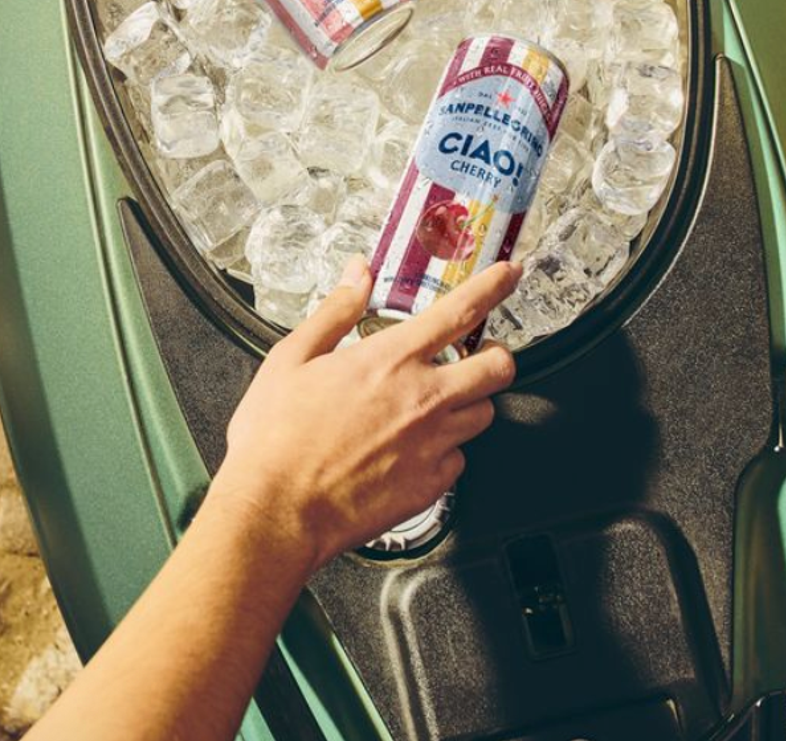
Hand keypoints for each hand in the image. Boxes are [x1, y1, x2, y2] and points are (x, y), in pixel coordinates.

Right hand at [207, 256, 520, 573]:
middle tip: (480, 355)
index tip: (508, 274)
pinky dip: (446, 450)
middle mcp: (423, 399)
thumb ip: (335, 311)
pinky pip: (459, 460)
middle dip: (497, 355)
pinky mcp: (431, 486)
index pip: (461, 310)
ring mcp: (432, 445)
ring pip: (484, 414)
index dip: (493, 286)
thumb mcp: (293, 356)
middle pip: (498, 368)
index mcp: (391, 360)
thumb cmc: (277, 439)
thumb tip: (357, 274)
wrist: (276, 511)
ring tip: (439, 404)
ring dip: (470, 403)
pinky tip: (416, 448)